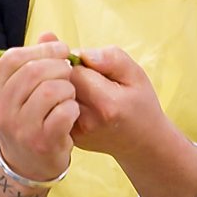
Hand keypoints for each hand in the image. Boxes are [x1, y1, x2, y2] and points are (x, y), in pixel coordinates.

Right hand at [0, 32, 78, 181]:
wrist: (26, 165)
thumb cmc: (27, 119)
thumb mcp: (22, 90)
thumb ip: (34, 60)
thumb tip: (48, 35)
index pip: (13, 58)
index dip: (41, 49)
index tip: (60, 50)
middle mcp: (1, 109)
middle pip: (34, 71)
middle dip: (59, 67)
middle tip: (68, 72)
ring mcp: (20, 128)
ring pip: (51, 90)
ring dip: (68, 88)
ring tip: (69, 94)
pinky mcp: (42, 142)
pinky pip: (64, 112)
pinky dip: (73, 108)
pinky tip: (72, 112)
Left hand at [70, 45, 196, 196]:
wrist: (142, 142)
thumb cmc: (139, 103)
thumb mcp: (135, 74)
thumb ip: (109, 58)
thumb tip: (79, 54)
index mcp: (106, 104)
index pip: (74, 70)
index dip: (81, 62)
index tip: (94, 68)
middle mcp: (88, 121)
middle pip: (60, 83)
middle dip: (70, 74)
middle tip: (89, 79)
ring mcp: (76, 133)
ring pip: (54, 97)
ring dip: (65, 89)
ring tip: (85, 92)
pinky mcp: (69, 138)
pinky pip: (55, 110)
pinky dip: (62, 102)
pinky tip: (80, 104)